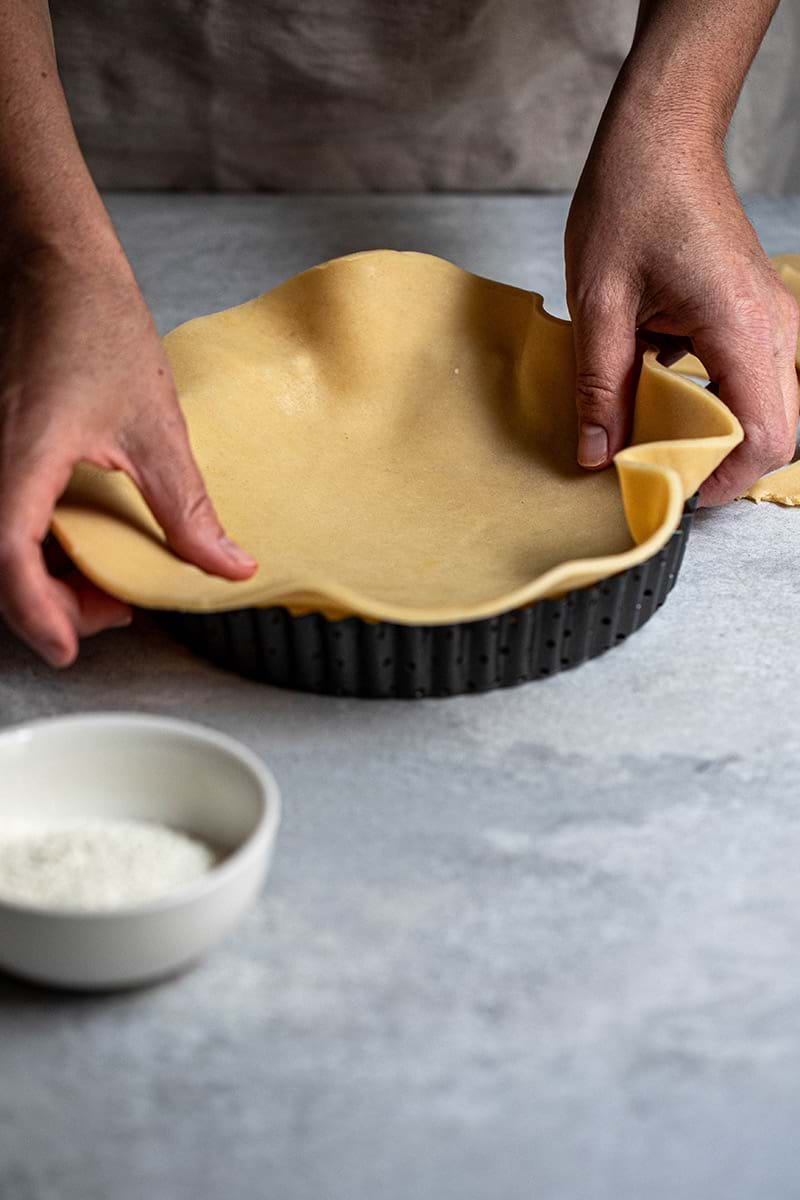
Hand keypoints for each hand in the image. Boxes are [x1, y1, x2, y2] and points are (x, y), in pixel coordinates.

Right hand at [0, 237, 256, 666]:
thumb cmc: (94, 326)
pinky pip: (7, 517)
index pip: (9, 559)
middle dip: (53, 605)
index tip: (71, 651)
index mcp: (19, 459)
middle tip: (117, 610)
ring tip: (107, 585)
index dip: (38, 616)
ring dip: (47, 579)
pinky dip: (39, 548)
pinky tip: (84, 547)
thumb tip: (229, 566)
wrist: (54, 264)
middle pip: (1, 566)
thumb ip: (188, 507)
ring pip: (2, 545)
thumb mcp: (156, 428)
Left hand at [565, 133, 798, 504]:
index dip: (722, 479)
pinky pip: (749, 379)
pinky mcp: (756, 313)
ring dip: (713, 432)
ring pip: (764, 407)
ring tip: (652, 436)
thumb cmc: (632, 200)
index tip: (670, 490)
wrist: (661, 136)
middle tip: (657, 471)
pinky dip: (711, 400)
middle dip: (718, 463)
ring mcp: (772, 318)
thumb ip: (600, 387)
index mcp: (740, 325)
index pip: (765, 435)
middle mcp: (773, 326)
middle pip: (775, 431)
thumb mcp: (599, 303)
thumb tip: (598, 455)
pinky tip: (658, 392)